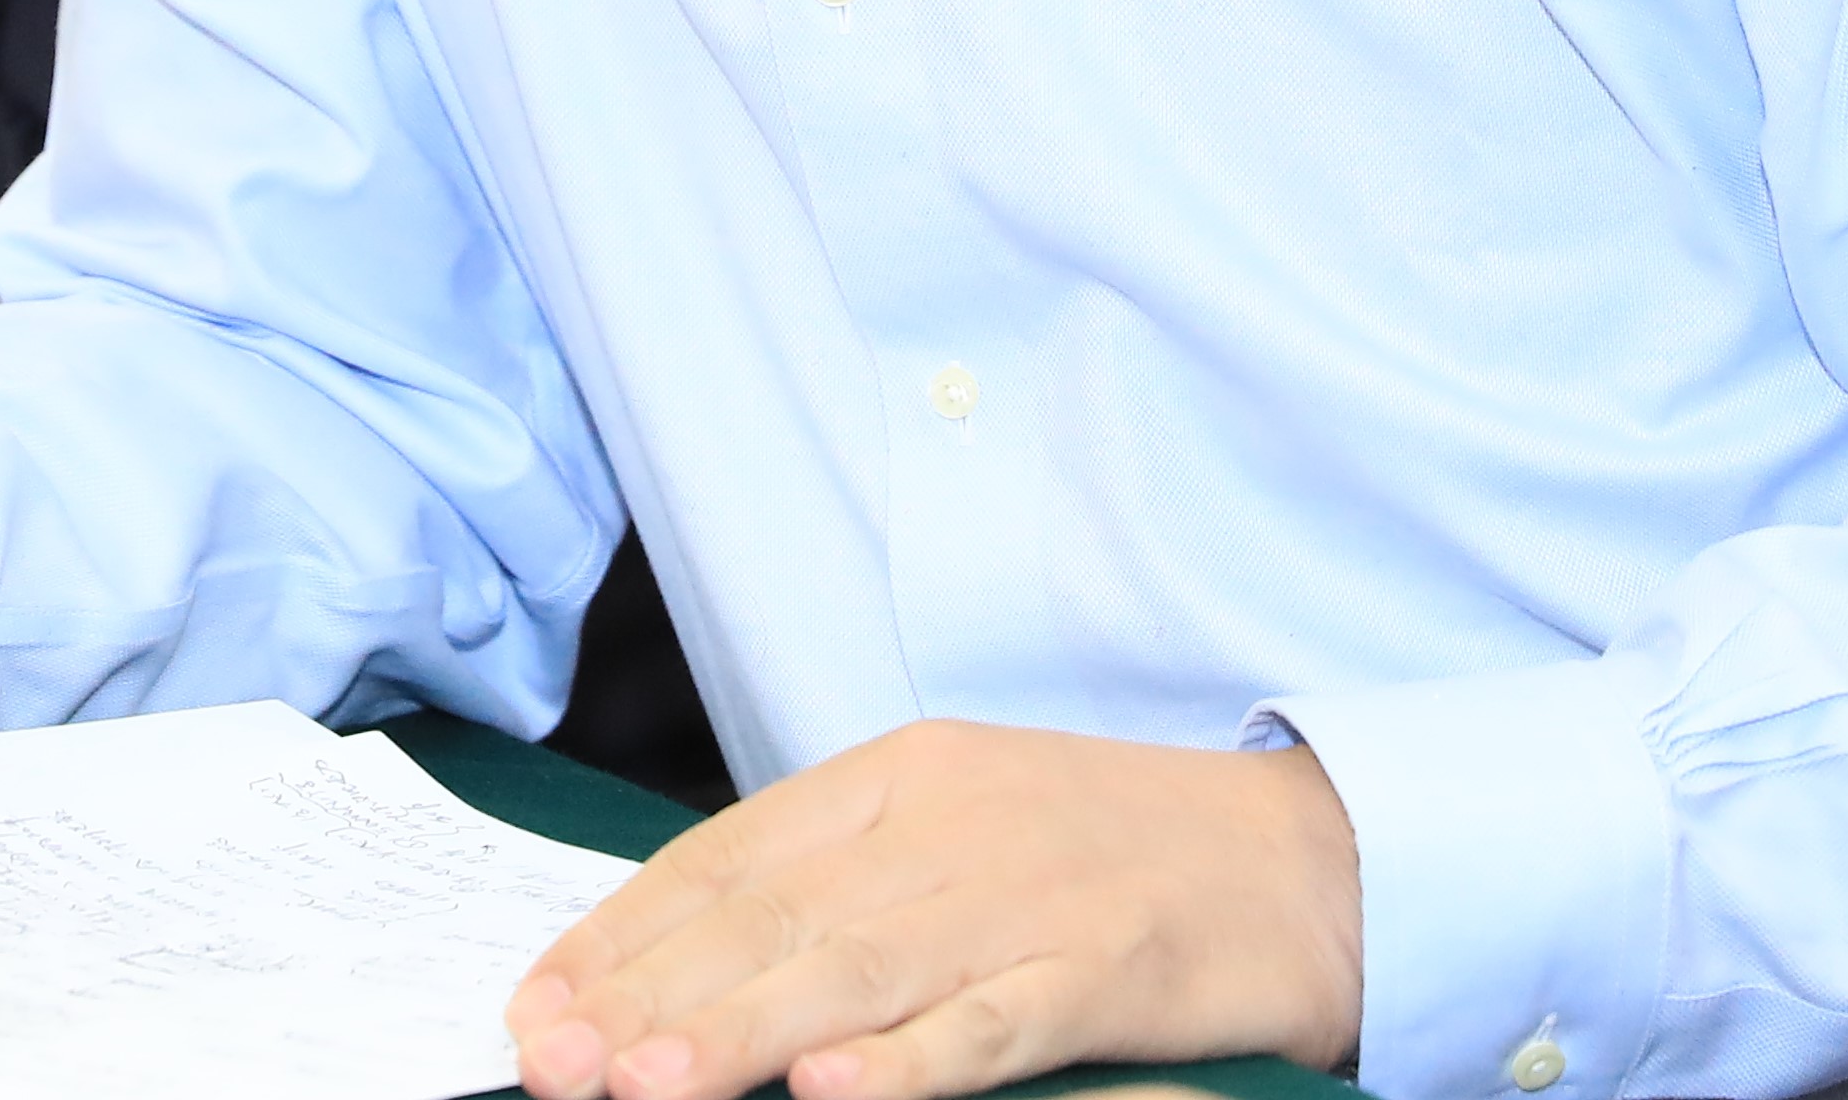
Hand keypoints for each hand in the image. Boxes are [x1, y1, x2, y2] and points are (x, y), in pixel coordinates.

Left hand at [508, 721, 1360, 1099]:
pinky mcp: (1107, 968)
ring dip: (739, 1033)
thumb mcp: (962, 834)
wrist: (1314, 856)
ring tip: (644, 1086)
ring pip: (857, 970)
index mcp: (899, 778)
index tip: (534, 1005)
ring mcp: (1028, 895)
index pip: (725, 856)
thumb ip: (842, 886)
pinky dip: (907, 1061)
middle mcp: (948, 825)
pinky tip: (831, 1090)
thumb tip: (694, 967)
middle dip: (646, 997)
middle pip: (770, 915)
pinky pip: (991, 1023)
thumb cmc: (1115, 855)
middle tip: (549, 1062)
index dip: (621, 934)